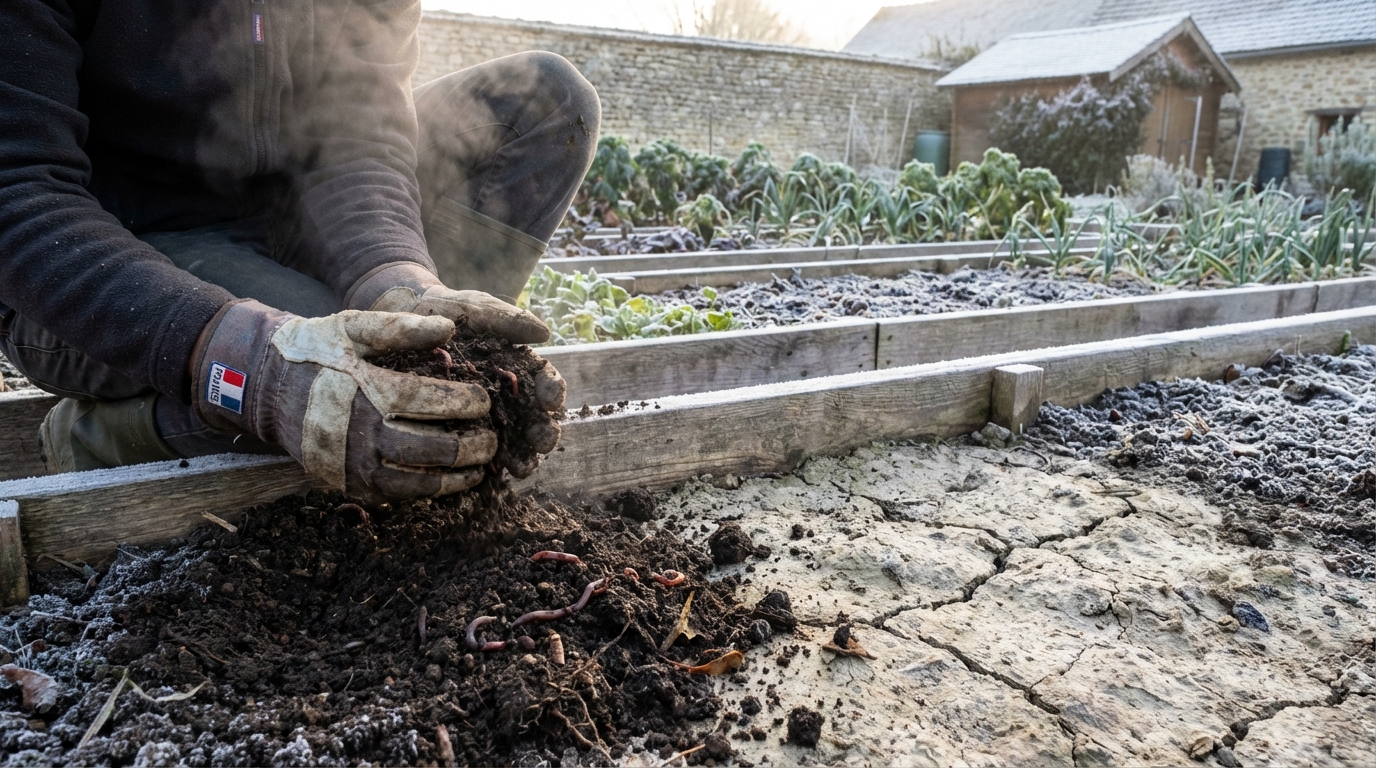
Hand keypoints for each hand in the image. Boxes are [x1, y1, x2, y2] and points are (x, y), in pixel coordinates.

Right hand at [192, 300, 497, 501]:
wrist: (266, 389)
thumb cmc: (319, 353)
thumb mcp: (354, 328)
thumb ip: (401, 327)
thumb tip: (450, 329)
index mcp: (369, 393)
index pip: (433, 403)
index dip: (467, 403)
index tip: (486, 399)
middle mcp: (363, 436)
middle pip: (436, 449)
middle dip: (474, 444)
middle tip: (493, 435)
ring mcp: (356, 466)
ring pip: (422, 481)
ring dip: (461, 474)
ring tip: (484, 463)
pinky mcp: (351, 486)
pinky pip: (402, 496)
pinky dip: (434, 489)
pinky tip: (456, 479)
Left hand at [346, 262, 567, 476]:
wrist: (398, 320)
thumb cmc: (441, 310)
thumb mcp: (474, 308)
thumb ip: (507, 318)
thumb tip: (544, 333)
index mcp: (516, 364)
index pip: (543, 381)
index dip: (553, 391)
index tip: (552, 400)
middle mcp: (505, 393)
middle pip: (534, 417)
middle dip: (543, 432)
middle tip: (542, 443)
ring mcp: (482, 414)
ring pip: (510, 441)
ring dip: (522, 456)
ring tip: (520, 468)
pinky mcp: (457, 430)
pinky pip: (475, 451)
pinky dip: (485, 467)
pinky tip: (488, 477)